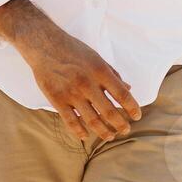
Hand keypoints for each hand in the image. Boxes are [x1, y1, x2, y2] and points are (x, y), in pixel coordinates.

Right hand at [0, 1, 140, 142]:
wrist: (45, 46)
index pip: (122, 95)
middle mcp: (88, 84)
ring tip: (110, 136)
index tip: (137, 116)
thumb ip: (113, 74)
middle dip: (120, 124)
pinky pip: (71, 122)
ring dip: (104, 131)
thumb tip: (129, 89)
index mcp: (100, 71)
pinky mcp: (57, 100)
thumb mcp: (97, 58)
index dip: (132, 108)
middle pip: (109, 112)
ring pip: (92, 120)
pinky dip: (80, 132)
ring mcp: (72, 93)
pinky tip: (86, 135)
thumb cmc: (74, 50)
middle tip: (125, 130)